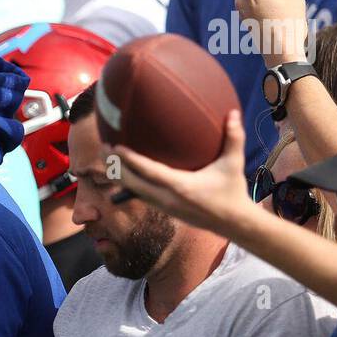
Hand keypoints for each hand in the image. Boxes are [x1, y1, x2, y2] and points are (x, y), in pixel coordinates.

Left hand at [107, 111, 259, 233]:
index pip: (148, 172)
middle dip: (115, 166)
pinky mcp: (163, 209)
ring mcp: (163, 205)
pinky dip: (128, 183)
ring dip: (118, 174)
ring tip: (106, 157)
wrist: (233, 223)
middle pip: (132, 183)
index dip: (129, 160)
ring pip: (133, 190)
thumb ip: (234, 138)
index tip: (115, 147)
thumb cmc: (232, 192)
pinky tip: (121, 171)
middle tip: (102, 147)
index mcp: (180, 186)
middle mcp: (167, 198)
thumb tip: (234, 112)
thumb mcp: (234, 164)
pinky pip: (140, 194)